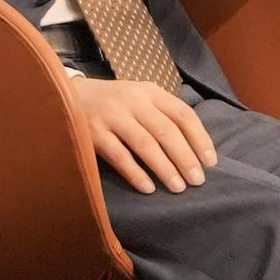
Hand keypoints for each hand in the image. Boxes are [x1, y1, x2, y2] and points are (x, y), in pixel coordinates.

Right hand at [70, 75, 212, 192]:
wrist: (69, 95)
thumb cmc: (113, 103)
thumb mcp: (139, 98)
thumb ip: (162, 115)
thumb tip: (194, 149)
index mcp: (149, 91)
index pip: (182, 114)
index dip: (199, 138)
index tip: (210, 162)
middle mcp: (133, 100)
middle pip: (166, 131)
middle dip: (185, 158)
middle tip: (198, 181)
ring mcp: (112, 116)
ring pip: (145, 144)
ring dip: (165, 168)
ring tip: (178, 188)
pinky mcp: (93, 132)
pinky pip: (119, 156)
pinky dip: (135, 173)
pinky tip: (148, 187)